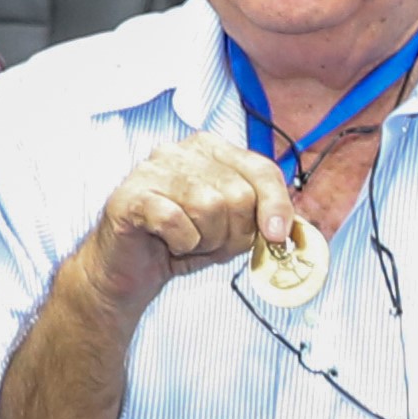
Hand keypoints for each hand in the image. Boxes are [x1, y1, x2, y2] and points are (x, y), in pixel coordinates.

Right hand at [77, 130, 288, 308]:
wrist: (131, 269)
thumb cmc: (184, 242)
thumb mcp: (234, 229)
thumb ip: (262, 218)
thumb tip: (288, 226)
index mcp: (212, 149)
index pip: (261, 168)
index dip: (276, 205)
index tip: (278, 236)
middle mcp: (181, 151)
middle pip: (238, 194)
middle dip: (233, 232)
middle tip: (211, 241)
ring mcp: (152, 170)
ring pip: (208, 206)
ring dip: (206, 239)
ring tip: (188, 241)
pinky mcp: (130, 195)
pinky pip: (176, 222)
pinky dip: (181, 243)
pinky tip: (169, 243)